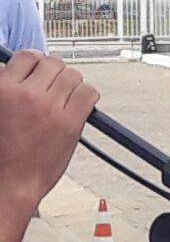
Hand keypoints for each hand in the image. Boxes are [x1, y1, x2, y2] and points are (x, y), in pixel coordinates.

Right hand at [0, 51, 98, 207]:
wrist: (10, 185)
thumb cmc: (1, 154)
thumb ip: (5, 89)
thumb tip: (12, 70)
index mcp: (3, 90)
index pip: (27, 57)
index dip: (34, 62)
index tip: (37, 70)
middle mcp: (27, 95)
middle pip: (53, 63)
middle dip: (54, 72)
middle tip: (53, 85)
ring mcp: (51, 108)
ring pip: (73, 75)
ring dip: (71, 83)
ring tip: (64, 97)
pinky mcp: (71, 122)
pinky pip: (89, 92)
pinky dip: (87, 95)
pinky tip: (79, 104)